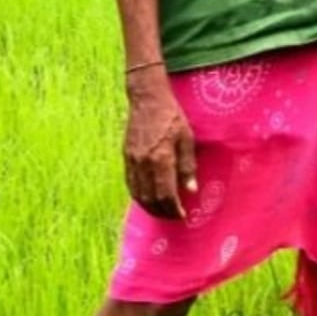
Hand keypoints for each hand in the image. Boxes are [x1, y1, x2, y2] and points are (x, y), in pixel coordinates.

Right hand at [123, 74, 197, 218]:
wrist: (148, 99)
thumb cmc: (172, 116)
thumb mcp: (187, 138)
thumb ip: (188, 166)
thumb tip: (191, 190)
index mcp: (161, 158)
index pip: (165, 194)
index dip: (174, 209)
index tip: (182, 215)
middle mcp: (144, 163)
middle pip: (150, 198)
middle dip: (162, 212)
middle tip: (173, 217)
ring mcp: (132, 161)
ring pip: (138, 194)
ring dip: (149, 207)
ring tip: (162, 212)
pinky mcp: (126, 157)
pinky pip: (130, 184)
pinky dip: (138, 196)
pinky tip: (147, 199)